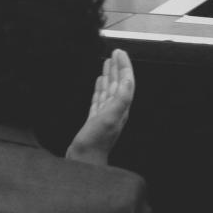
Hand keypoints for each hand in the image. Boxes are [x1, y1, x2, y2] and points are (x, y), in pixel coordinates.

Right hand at [67, 49, 133, 165]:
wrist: (85, 159)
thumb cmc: (95, 142)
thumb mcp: (109, 118)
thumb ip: (121, 100)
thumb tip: (128, 81)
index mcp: (121, 108)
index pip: (126, 82)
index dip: (124, 67)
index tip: (119, 52)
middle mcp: (115, 109)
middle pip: (119, 83)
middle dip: (118, 67)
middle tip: (115, 52)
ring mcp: (105, 113)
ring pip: (109, 89)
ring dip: (109, 75)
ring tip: (107, 62)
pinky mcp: (94, 117)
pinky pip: (99, 98)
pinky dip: (100, 87)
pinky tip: (99, 81)